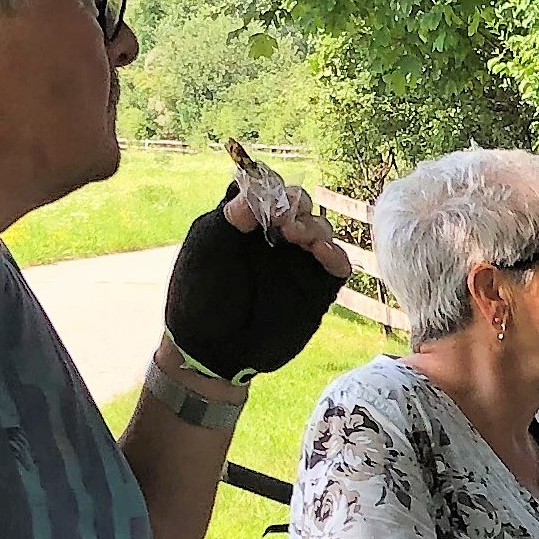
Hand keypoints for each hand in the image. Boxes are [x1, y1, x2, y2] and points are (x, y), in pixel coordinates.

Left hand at [166, 189, 355, 381]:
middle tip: (285, 218)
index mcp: (245, 222)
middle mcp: (275, 237)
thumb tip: (253, 193)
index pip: (267, 190)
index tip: (266, 195)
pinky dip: (336, 256)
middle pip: (300, 205)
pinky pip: (337, 266)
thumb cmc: (201, 298)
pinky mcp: (316, 289)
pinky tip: (324, 253)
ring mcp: (297, 262)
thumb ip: (228, 221)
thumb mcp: (206, 253)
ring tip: (298, 236)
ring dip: (315, 227)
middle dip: (297, 203)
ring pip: (321, 230)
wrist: (212, 351)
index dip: (271, 187)